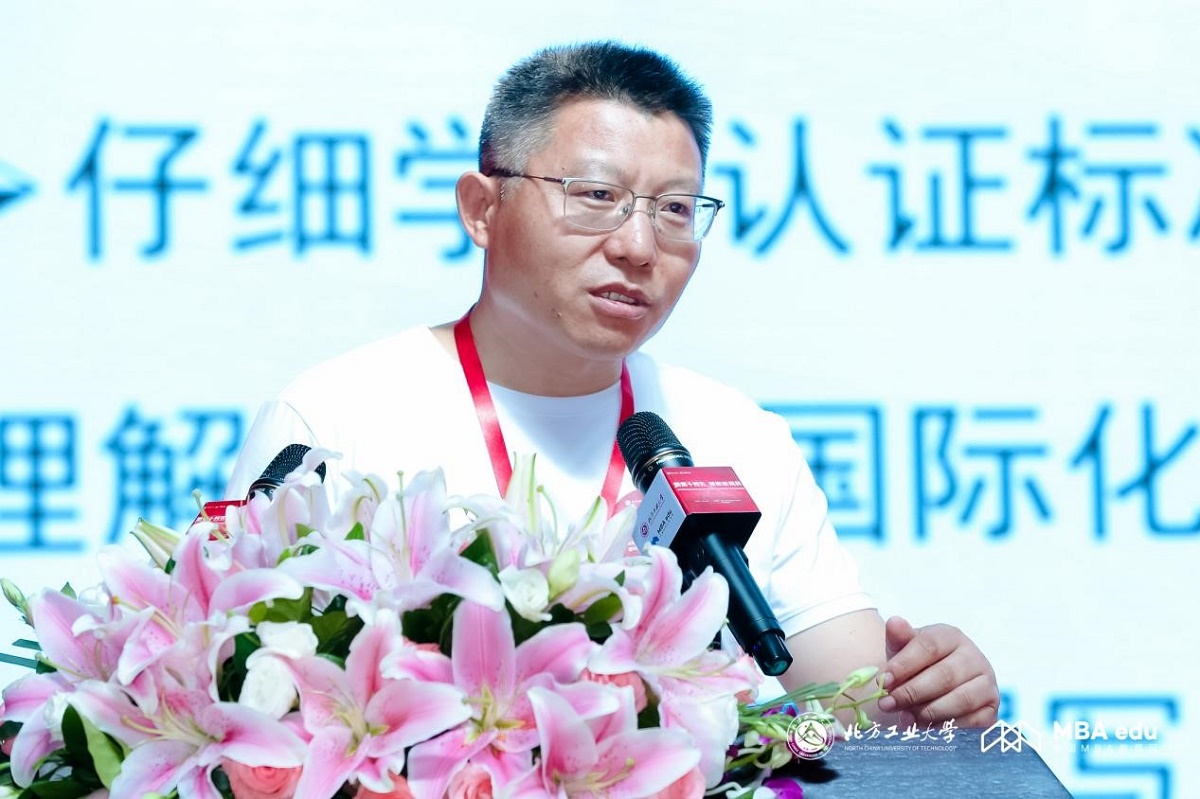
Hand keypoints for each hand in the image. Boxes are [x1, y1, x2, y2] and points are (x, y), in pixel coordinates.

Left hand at [876, 615, 998, 727]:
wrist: (932, 691)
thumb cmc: (915, 666)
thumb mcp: (903, 650)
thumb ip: (898, 638)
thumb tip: (894, 622)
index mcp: (951, 637)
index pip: (929, 646)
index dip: (904, 664)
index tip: (884, 680)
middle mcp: (974, 658)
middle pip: (944, 675)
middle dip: (912, 692)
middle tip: (888, 704)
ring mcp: (987, 684)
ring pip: (960, 700)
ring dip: (928, 712)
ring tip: (904, 717)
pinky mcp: (991, 711)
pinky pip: (971, 722)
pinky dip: (946, 727)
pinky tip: (924, 728)